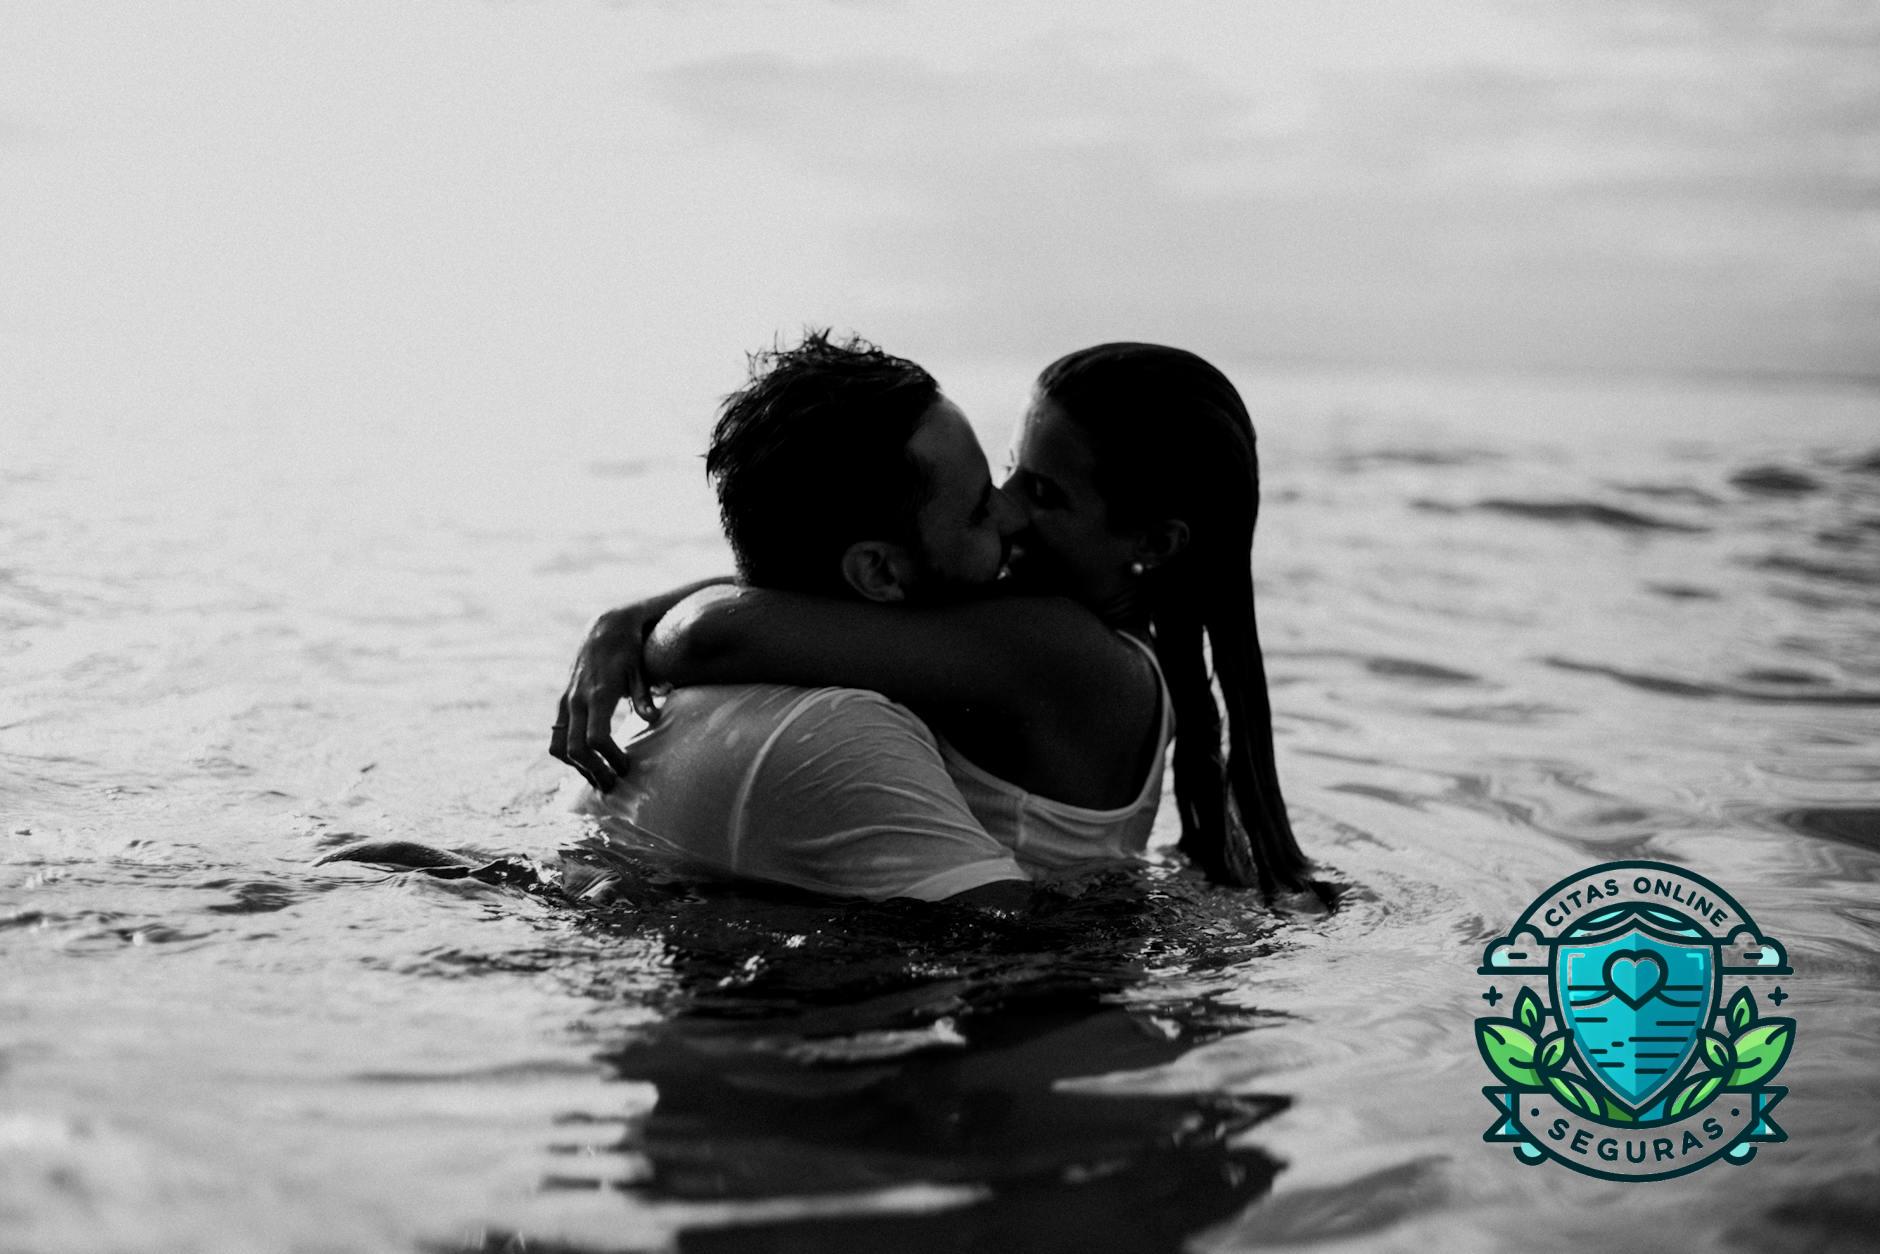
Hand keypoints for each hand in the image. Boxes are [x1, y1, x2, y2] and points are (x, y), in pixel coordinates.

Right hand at [550, 604, 663, 791]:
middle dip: (593, 771)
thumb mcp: (640, 670)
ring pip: (560, 746)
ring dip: (577, 767)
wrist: (604, 628)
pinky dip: (569, 754)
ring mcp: (566, 701)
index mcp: (598, 694)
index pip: (596, 738)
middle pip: (575, 748)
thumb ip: (644, 695)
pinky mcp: (562, 703)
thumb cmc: (629, 651)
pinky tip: (589, 763)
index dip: (610, 758)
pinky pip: (557, 736)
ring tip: (599, 778)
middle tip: (613, 785)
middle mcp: (577, 700)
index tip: (626, 768)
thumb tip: (653, 718)